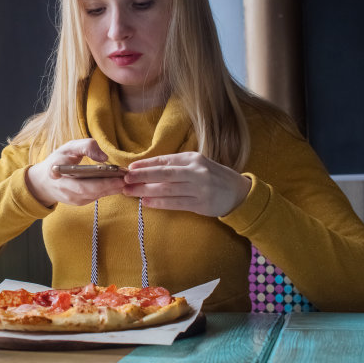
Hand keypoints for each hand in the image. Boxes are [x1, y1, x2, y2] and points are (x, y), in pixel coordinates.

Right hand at [26, 139, 125, 206]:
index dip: (101, 183)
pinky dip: (108, 190)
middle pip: (92, 192)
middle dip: (111, 186)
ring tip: (127, 179)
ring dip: (113, 188)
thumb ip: (86, 146)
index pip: (82, 185)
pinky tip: (119, 183)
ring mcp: (74, 200)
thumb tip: (104, 157)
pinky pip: (96, 196)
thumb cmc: (57, 161)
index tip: (118, 177)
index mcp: (60, 178)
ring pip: (96, 195)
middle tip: (128, 178)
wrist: (44, 182)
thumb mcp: (68, 148)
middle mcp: (67, 192)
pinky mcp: (81, 202)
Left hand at [123, 152, 250, 216]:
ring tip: (130, 192)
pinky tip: (146, 202)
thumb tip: (147, 168)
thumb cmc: (212, 177)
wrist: (238, 192)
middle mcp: (196, 172)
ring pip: (167, 189)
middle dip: (142, 176)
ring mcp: (199, 188)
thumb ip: (175, 165)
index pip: (164, 160)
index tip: (129, 167)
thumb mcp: (196, 165)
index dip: (145, 164)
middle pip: (164, 174)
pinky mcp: (201, 204)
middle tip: (125, 179)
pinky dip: (160, 203)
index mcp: (193, 159)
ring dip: (146, 191)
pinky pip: (176, 203)